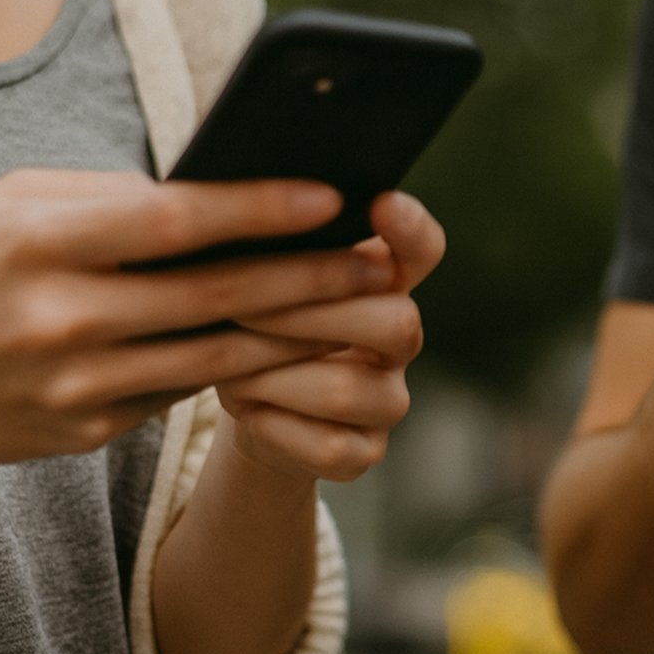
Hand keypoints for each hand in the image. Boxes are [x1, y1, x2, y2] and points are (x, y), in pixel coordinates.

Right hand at [0, 169, 390, 468]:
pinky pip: (181, 395)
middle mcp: (59, 317)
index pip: (173, 221)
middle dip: (307, 277)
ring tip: (356, 307)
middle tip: (376, 261)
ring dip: (294, 333)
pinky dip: (240, 371)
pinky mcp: (86, 432)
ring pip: (214, 358)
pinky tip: (291, 350)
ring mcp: (74, 385)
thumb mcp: (16, 205)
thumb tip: (220, 191)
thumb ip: (111, 198)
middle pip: (213, 296)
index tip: (329, 195)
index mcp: (38, 242)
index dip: (259, 209)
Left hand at [217, 191, 446, 482]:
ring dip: (279, 376)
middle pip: (396, 321)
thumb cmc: (252, 321)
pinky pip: (332, 446)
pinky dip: (278, 426)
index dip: (412, 228)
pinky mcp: (366, 452)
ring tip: (230, 365)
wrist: (250, 404)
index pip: (423, 249)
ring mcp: (389, 399)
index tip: (382, 202)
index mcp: (384, 281)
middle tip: (241, 307)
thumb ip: (271, 246)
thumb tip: (239, 209)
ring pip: (351, 390)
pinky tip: (250, 409)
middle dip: (310, 315)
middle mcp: (400, 338)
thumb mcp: (256, 277)